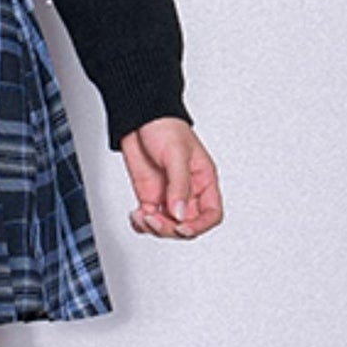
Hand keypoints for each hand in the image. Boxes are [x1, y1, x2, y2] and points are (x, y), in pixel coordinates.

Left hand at [119, 118, 222, 239]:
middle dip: (171, 228)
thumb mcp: (176, 154)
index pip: (211, 214)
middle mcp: (188, 191)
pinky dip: (141, 224)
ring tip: (141, 216)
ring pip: (167, 226)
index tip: (182, 228)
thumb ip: (179, 185)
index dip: (200, 226)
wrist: (139, 118)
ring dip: (154, 228)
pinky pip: (148, 220)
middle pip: (187, 224)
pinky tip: (135, 216)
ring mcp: (168, 195)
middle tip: (154, 219)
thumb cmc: (164, 126)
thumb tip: (179, 213)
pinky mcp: (149, 196)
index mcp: (203, 181)